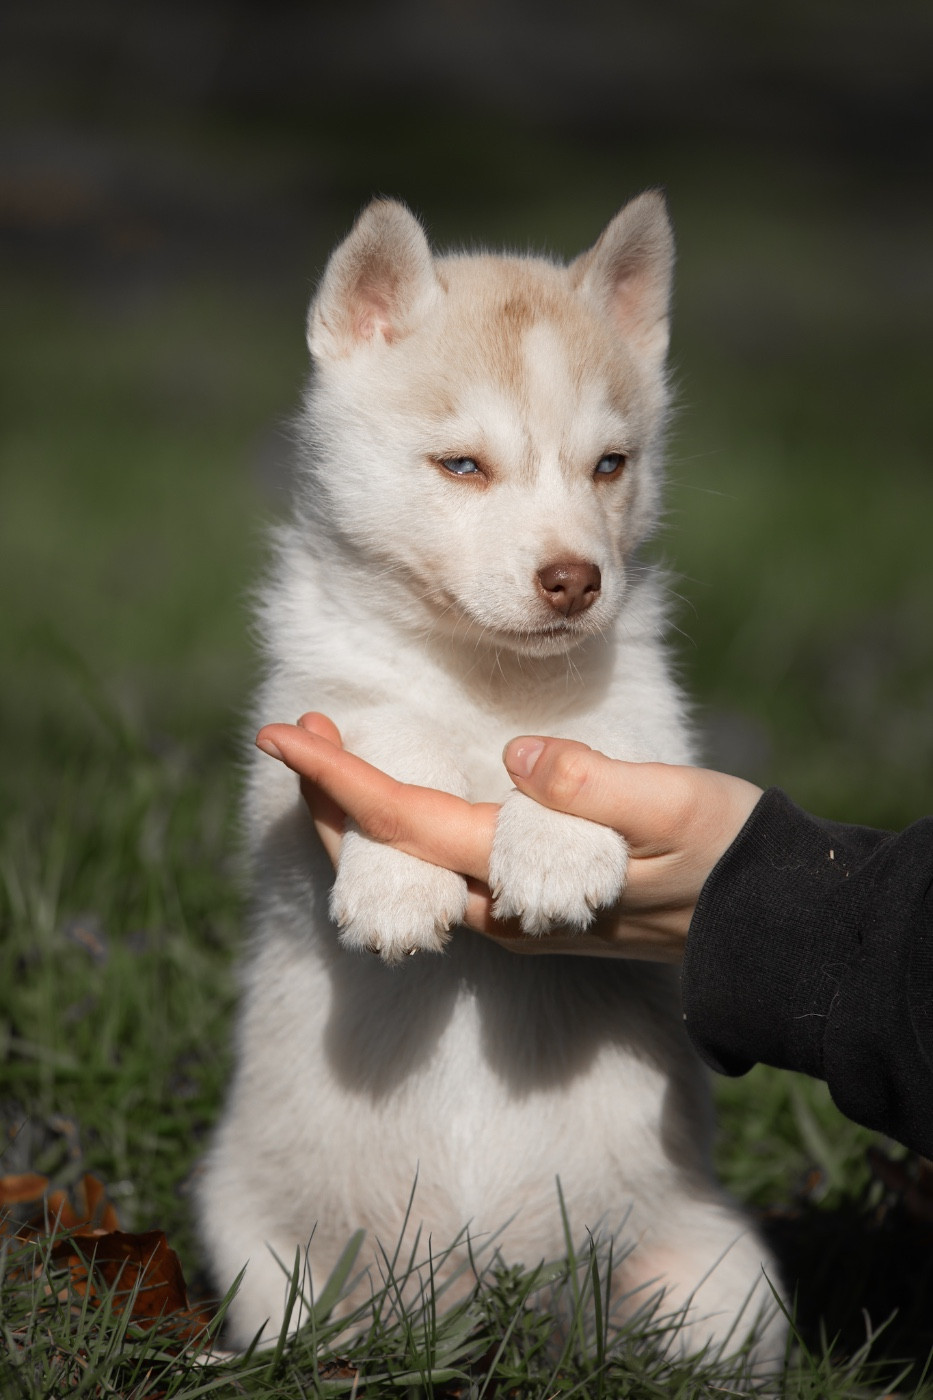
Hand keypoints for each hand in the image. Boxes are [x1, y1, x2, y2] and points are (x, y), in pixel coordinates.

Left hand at [255, 715, 762, 961]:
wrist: (766, 926)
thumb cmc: (727, 857)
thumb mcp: (673, 806)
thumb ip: (596, 786)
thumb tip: (522, 757)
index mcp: (522, 879)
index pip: (405, 823)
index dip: (339, 777)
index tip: (284, 735)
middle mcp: (502, 911)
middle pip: (386, 854)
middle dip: (329, 794)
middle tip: (294, 730)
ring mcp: (514, 916)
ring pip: (406, 865)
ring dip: (359, 810)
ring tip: (329, 751)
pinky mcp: (531, 909)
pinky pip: (438, 869)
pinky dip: (400, 827)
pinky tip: (394, 794)